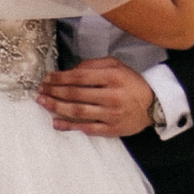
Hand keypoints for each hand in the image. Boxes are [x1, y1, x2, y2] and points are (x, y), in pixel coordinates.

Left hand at [37, 57, 159, 136]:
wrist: (153, 105)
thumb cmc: (131, 83)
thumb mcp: (117, 65)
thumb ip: (94, 64)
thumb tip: (72, 70)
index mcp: (113, 77)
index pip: (79, 76)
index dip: (60, 77)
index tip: (47, 78)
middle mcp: (111, 96)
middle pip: (75, 94)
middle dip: (54, 92)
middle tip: (40, 91)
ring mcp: (111, 114)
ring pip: (78, 111)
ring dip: (57, 107)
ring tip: (43, 103)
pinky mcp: (111, 129)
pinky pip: (86, 128)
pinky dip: (70, 126)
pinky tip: (56, 122)